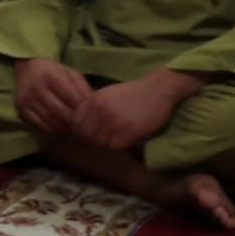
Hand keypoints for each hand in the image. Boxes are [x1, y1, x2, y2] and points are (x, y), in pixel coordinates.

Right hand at [13, 56, 96, 139]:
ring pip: (50, 119)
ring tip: (74, 128)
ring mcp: (27, 99)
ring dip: (64, 127)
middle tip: (84, 126)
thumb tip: (94, 106)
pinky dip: (52, 129)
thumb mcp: (70, 73)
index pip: (70, 96)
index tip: (91, 115)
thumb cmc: (53, 71)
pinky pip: (38, 124)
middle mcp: (37, 88)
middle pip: (60, 110)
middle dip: (74, 120)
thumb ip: (82, 87)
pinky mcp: (21, 108)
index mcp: (51, 76)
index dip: (82, 108)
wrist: (26, 68)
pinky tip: (60, 128)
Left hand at [70, 68, 191, 153]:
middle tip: (102, 138)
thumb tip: (76, 124)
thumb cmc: (132, 93)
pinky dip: (116, 145)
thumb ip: (91, 107)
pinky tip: (123, 138)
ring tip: (114, 137)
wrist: (159, 89)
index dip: (79, 131)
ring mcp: (114, 122)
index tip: (88, 133)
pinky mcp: (128, 132)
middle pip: (85, 135)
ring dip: (105, 143)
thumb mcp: (106, 94)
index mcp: (93, 101)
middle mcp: (101, 111)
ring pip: (99, 142)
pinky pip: (113, 146)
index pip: (75, 123)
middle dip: (91, 139)